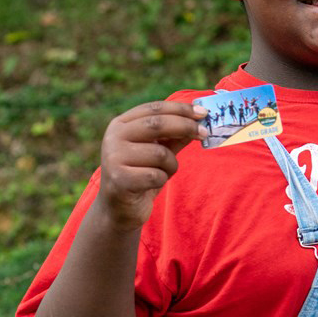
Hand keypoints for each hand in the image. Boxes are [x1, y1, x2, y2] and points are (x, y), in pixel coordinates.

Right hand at [96, 100, 205, 230]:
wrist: (119, 208)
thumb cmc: (142, 173)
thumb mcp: (159, 150)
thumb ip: (176, 134)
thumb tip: (200, 118)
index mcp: (121, 125)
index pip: (154, 108)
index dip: (181, 109)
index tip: (203, 113)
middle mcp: (113, 138)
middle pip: (157, 124)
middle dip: (185, 127)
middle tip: (204, 134)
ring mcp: (113, 158)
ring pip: (160, 154)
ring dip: (171, 165)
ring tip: (163, 172)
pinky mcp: (119, 180)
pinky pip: (155, 175)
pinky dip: (162, 179)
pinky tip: (151, 185)